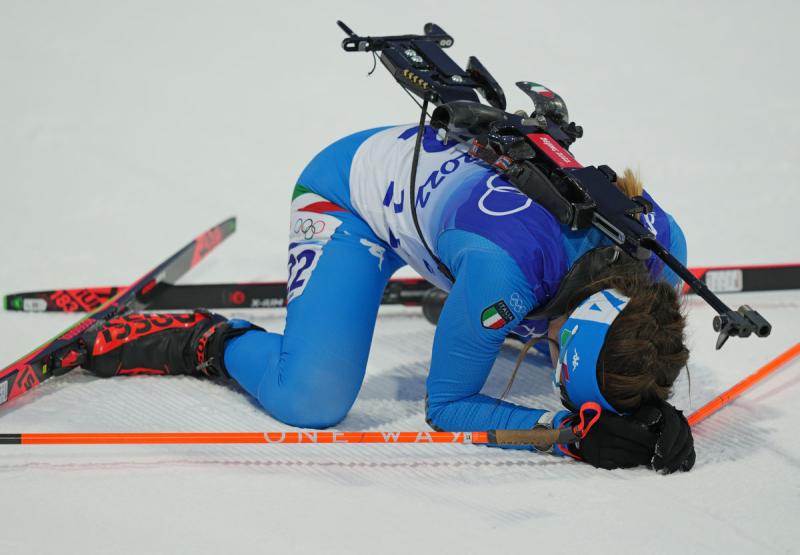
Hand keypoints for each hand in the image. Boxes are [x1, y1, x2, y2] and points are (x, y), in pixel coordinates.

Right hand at [574, 400, 694, 472]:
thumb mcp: (612, 416)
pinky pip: (621, 464)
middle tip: (662, 452)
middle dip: (650, 450)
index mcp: (608, 424)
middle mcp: (604, 438)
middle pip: (634, 447)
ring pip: (630, 457)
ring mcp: (601, 451)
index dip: (650, 438)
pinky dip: (633, 463)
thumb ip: (630, 420)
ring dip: (644, 458)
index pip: (635, 433)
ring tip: (654, 457)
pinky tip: (639, 461)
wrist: (576, 435)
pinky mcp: (600, 462)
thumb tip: (654, 422)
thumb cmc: (600, 424)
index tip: (662, 440)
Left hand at [639, 400, 695, 473]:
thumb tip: (653, 420)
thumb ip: (642, 417)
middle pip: (683, 436)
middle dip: (671, 454)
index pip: (673, 423)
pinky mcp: (685, 441)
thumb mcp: (632, 416)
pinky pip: (691, 451)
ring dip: (677, 460)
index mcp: (665, 408)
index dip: (668, 439)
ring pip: (688, 445)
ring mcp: (683, 430)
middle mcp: (678, 417)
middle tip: (657, 467)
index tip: (659, 453)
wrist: (632, 421)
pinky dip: (688, 460)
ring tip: (663, 471)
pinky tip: (682, 469)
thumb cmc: (629, 418)